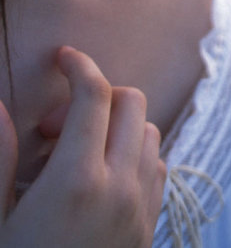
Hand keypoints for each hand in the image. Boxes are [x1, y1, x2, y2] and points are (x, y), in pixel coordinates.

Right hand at [0, 46, 165, 247]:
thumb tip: (0, 109)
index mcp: (77, 181)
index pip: (96, 95)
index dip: (79, 66)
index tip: (62, 57)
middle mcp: (120, 188)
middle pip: (130, 104)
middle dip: (96, 96)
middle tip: (54, 128)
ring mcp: (141, 209)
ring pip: (149, 133)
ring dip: (117, 127)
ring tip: (73, 155)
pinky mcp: (149, 230)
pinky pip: (157, 167)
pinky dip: (134, 154)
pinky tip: (99, 179)